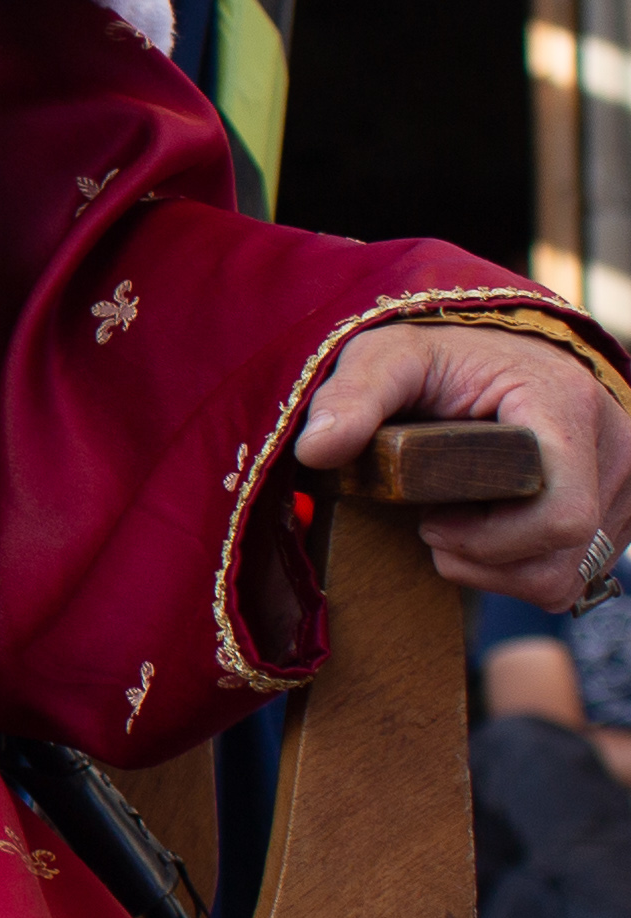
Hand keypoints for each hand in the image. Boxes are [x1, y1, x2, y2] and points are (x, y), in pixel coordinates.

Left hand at [294, 325, 630, 606]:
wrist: (490, 345)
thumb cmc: (438, 352)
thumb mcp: (386, 357)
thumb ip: (353, 396)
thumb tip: (316, 450)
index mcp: (565, 406)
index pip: (561, 513)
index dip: (490, 538)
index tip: (430, 519)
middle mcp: (612, 445)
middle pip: (565, 552)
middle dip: (485, 557)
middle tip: (431, 526)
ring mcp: (622, 482)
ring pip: (571, 571)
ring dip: (500, 569)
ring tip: (454, 530)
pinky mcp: (615, 509)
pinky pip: (577, 570)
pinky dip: (523, 567)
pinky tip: (485, 534)